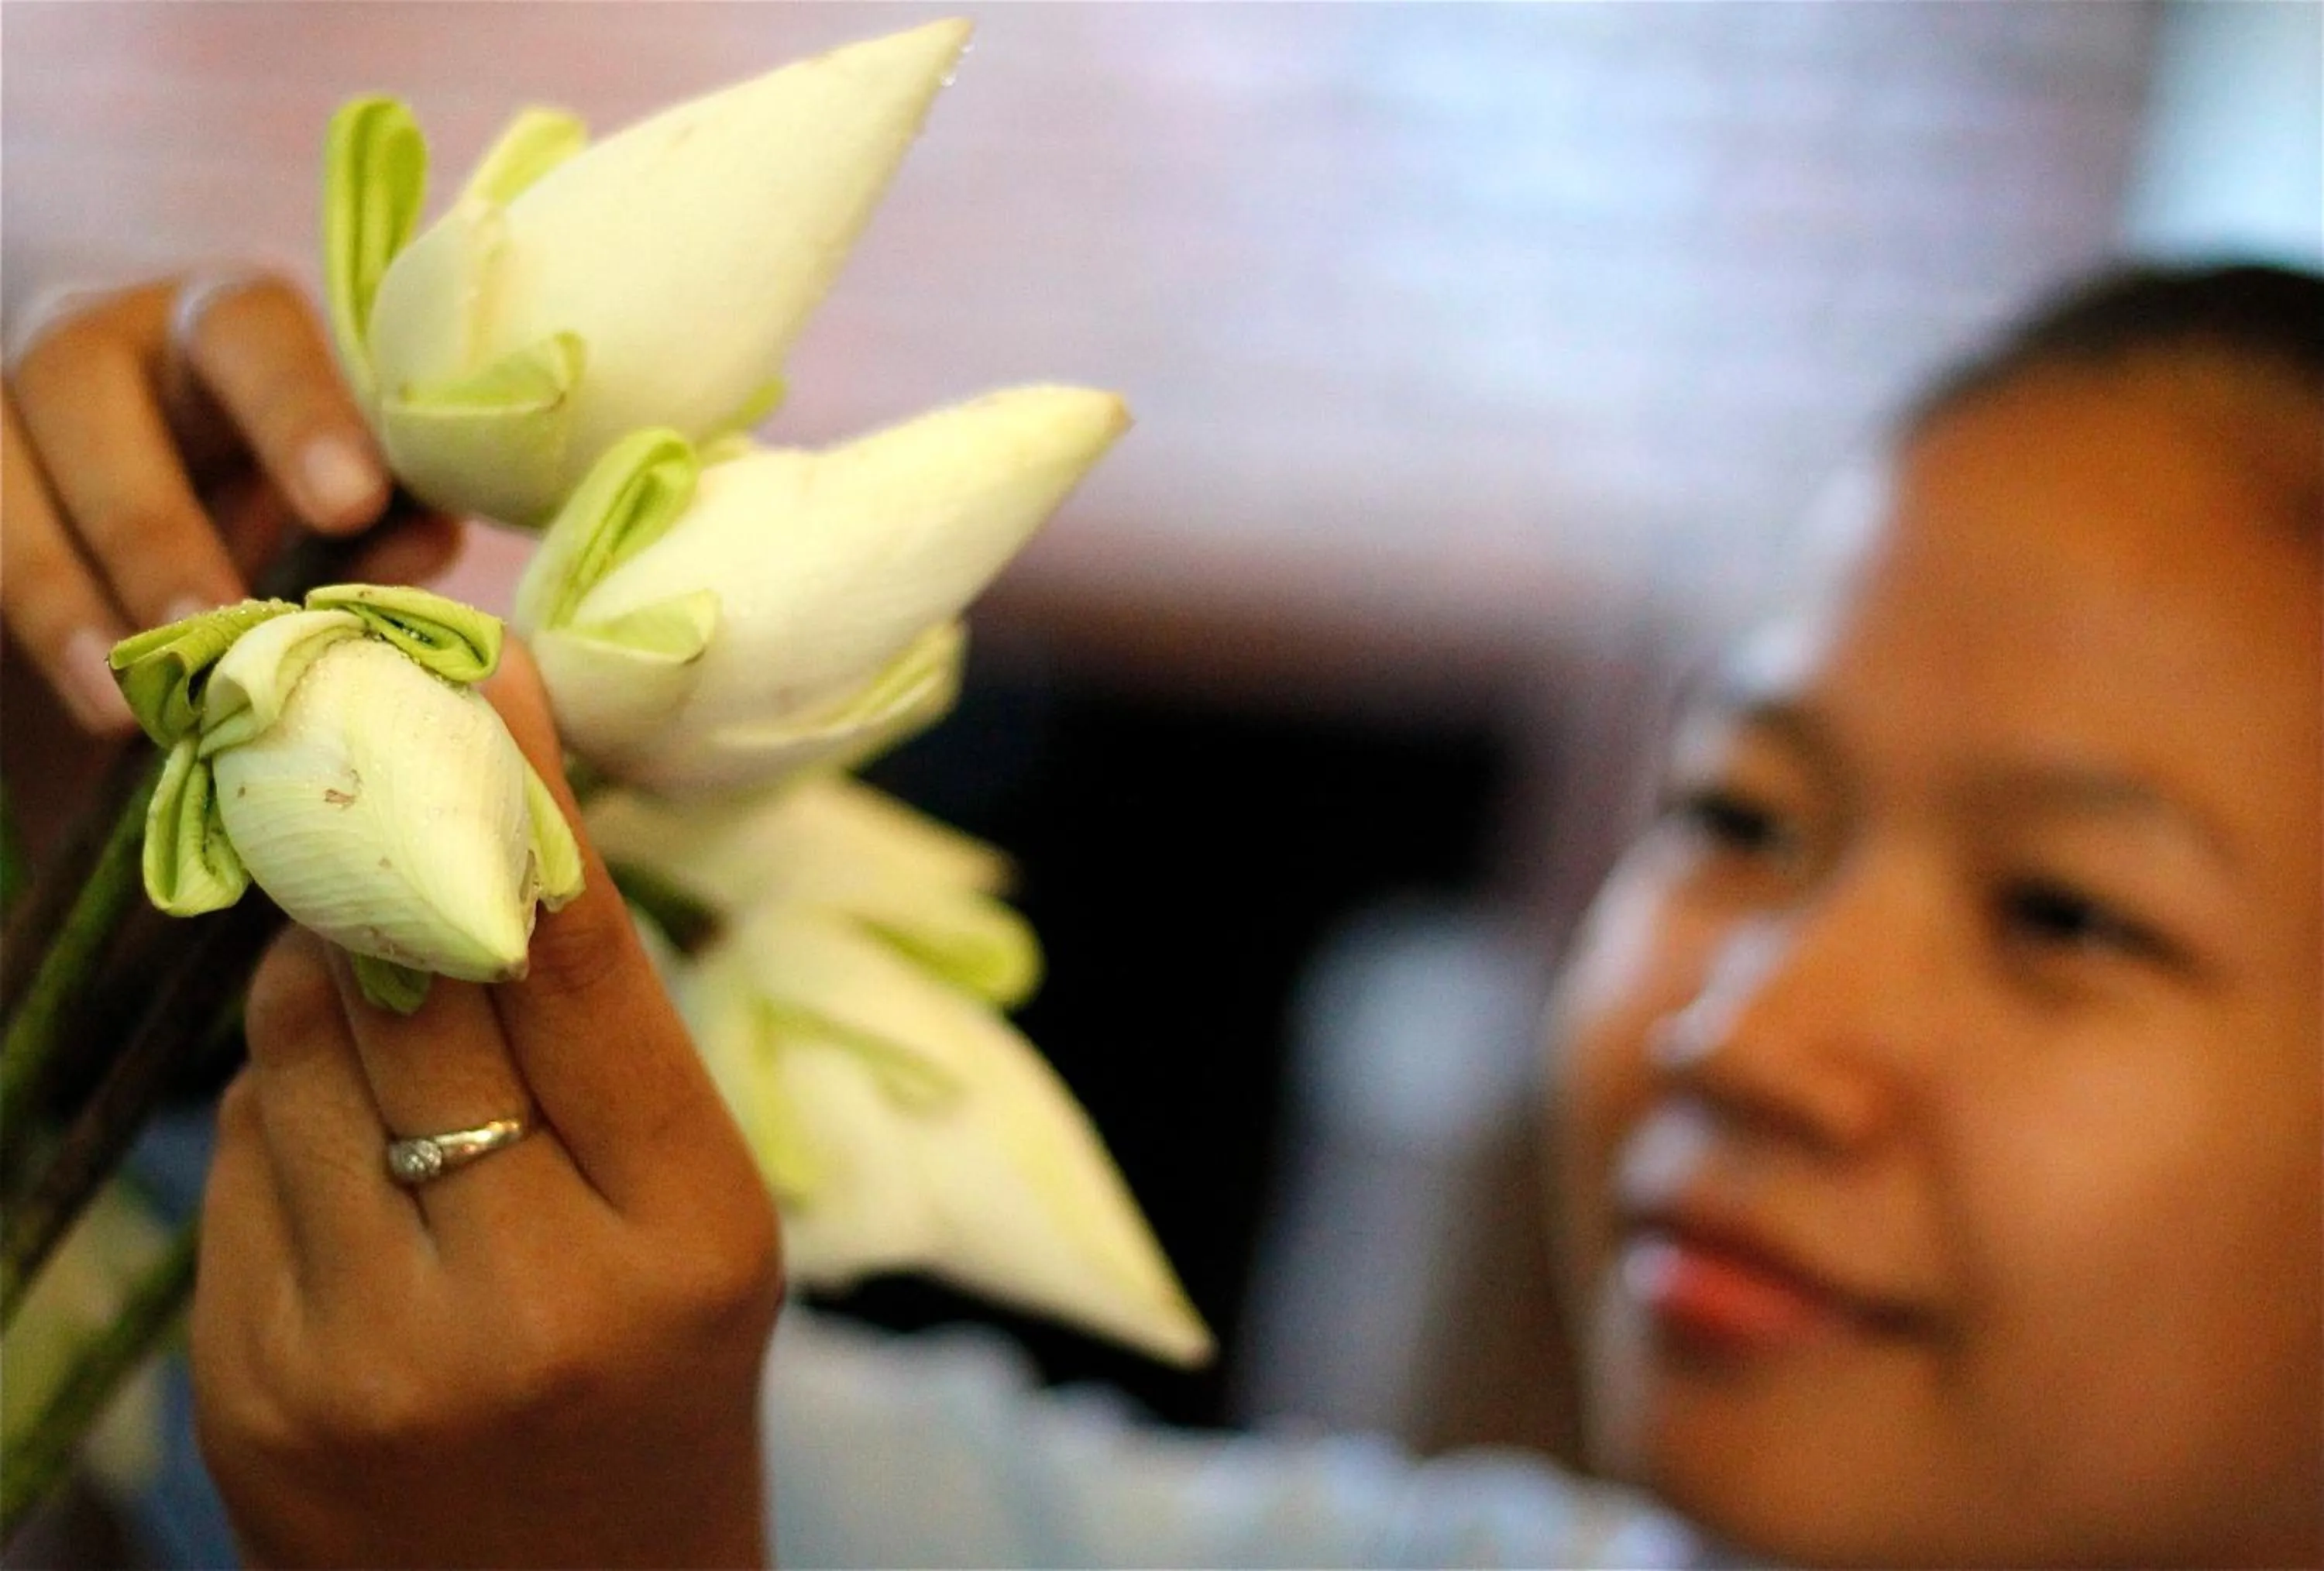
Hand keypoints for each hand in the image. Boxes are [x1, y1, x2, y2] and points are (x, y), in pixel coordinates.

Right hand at [1, 275, 459, 850]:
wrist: (130, 511)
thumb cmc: (264, 488)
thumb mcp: (326, 494)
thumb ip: (380, 516)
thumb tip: (425, 538)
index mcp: (217, 325)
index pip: (249, 330)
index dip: (298, 411)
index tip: (351, 501)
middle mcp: (92, 341)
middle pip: (83, 385)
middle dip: (150, 520)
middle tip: (216, 624)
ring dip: (57, 589)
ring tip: (121, 696)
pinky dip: (12, 615)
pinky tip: (71, 688)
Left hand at [191, 644, 783, 1569]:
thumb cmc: (666, 1395)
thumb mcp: (703, 1228)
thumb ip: (605, 1062)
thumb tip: (464, 858)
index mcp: (681, 1239)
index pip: (583, 967)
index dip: (523, 796)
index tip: (478, 664)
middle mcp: (521, 1295)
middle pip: (409, 987)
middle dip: (377, 858)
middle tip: (362, 756)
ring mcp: (364, 1354)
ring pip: (292, 1058)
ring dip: (323, 986)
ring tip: (379, 993)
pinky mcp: (247, 1394)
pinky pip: (235, 1165)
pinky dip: (278, 1113)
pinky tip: (344, 1154)